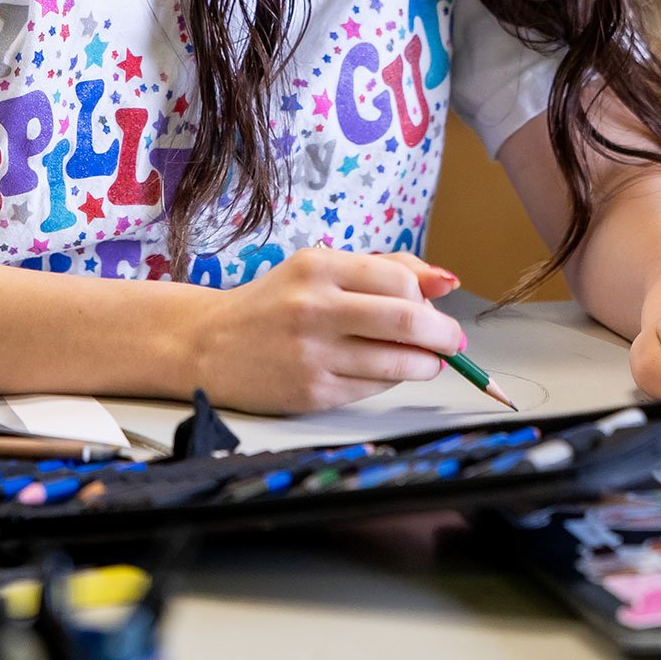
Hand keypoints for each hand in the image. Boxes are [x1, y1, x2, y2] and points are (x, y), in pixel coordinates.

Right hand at [187, 248, 466, 414]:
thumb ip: (383, 270)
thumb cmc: (273, 304)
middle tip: (452, 342)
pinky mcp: (311, 391)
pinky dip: (392, 380)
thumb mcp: (320, 269)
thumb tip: (444, 282)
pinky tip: (387, 372)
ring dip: (425, 363)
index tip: (440, 311)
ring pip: (396, 360)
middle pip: (406, 320)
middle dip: (443, 335)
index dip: (430, 300)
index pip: (399, 280)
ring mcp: (312, 353)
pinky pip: (373, 388)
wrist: (208, 344)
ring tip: (426, 360)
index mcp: (318, 267)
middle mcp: (314, 307)